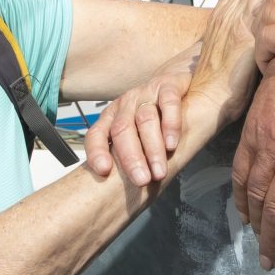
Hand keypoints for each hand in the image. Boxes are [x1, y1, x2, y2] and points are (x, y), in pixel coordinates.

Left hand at [85, 45, 195, 185]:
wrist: (178, 79)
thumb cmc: (155, 115)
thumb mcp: (137, 133)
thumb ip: (129, 154)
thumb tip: (120, 194)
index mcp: (111, 117)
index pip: (96, 134)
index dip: (97, 152)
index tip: (104, 171)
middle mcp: (126, 104)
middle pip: (122, 130)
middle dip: (131, 158)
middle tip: (141, 181)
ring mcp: (146, 92)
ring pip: (145, 119)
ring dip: (152, 148)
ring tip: (159, 172)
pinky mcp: (168, 84)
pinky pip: (168, 102)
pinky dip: (170, 124)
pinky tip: (173, 143)